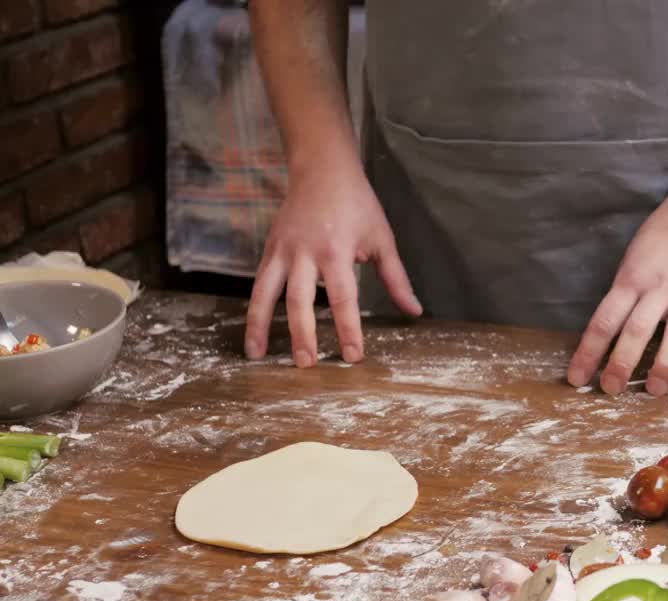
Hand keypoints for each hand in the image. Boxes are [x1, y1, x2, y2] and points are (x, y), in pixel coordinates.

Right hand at [244, 164, 422, 365]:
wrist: (322, 167)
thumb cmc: (357, 204)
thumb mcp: (381, 238)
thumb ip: (395, 279)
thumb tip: (414, 311)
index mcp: (337, 250)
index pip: (344, 297)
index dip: (348, 328)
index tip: (353, 356)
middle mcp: (305, 252)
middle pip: (300, 300)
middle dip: (303, 334)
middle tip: (306, 365)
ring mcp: (282, 250)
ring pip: (267, 293)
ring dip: (261, 326)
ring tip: (257, 356)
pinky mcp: (269, 249)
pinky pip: (259, 284)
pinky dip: (254, 310)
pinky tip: (254, 334)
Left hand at [566, 204, 667, 395]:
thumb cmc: (662, 236)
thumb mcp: (633, 259)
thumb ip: (625, 293)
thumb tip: (612, 332)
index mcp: (632, 279)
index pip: (604, 320)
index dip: (588, 352)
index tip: (577, 378)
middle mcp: (659, 288)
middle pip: (637, 330)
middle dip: (622, 363)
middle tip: (611, 389)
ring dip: (666, 365)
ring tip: (656, 390)